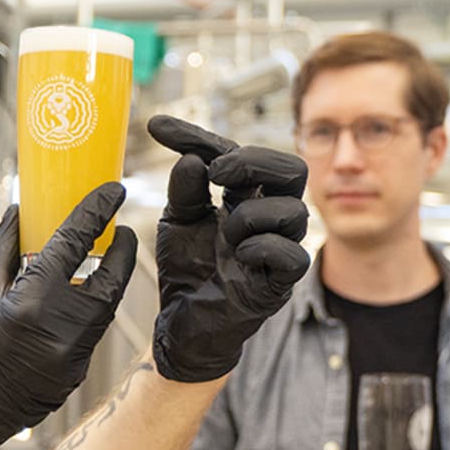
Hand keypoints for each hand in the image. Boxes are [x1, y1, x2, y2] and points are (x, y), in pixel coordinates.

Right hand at [0, 185, 136, 449]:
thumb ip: (5, 247)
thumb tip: (22, 208)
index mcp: (31, 303)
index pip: (75, 244)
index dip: (96, 212)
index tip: (113, 192)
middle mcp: (61, 332)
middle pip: (110, 280)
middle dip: (121, 252)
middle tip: (118, 230)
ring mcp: (73, 359)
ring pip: (104, 309)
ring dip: (106, 282)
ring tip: (99, 261)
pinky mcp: (76, 376)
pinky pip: (90, 335)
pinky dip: (86, 313)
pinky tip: (75, 302)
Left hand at [145, 115, 310, 382]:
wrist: (182, 321)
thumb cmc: (186, 269)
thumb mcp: (177, 220)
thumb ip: (185, 188)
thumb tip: (192, 158)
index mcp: (245, 196)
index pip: (237, 153)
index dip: (199, 136)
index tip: (156, 128)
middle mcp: (269, 217)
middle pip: (293, 168)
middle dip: (255, 162)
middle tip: (218, 172)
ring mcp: (279, 248)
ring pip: (294, 210)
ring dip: (251, 215)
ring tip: (224, 233)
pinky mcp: (281, 283)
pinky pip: (291, 254)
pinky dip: (261, 248)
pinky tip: (237, 256)